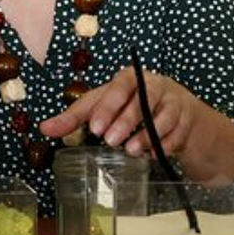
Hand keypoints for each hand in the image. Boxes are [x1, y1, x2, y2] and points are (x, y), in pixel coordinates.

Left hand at [40, 67, 203, 157]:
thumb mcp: (102, 107)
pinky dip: (166, 145)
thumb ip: (75, 117)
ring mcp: (175, 101)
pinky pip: (179, 133)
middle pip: (142, 100)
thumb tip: (44, 128)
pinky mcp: (188, 119)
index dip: (107, 106)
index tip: (95, 128)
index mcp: (130, 78)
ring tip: (132, 151)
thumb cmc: (132, 106)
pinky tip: (153, 156)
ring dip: (147, 136)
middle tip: (110, 141)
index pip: (119, 87)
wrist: (179, 113)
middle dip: (126, 122)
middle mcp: (155, 85)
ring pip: (163, 116)